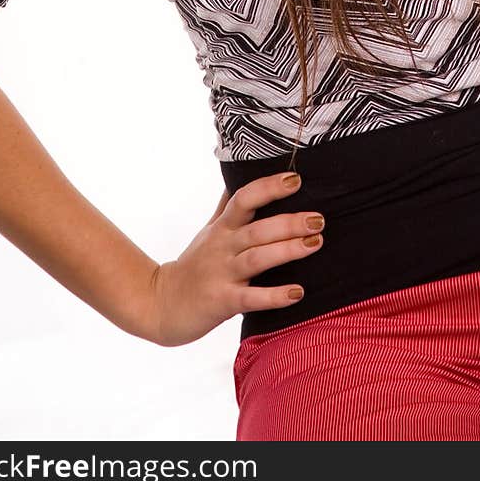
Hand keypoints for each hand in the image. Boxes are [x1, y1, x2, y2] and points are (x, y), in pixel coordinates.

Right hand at [141, 172, 324, 346]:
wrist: (160, 304)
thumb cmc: (193, 264)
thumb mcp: (208, 231)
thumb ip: (226, 206)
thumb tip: (236, 176)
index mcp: (222, 228)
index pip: (244, 198)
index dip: (269, 187)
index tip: (295, 179)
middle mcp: (223, 247)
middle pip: (257, 229)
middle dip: (289, 222)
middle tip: (319, 218)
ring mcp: (222, 274)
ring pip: (257, 258)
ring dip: (288, 250)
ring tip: (316, 242)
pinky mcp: (223, 302)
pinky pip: (251, 298)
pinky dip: (275, 295)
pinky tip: (298, 292)